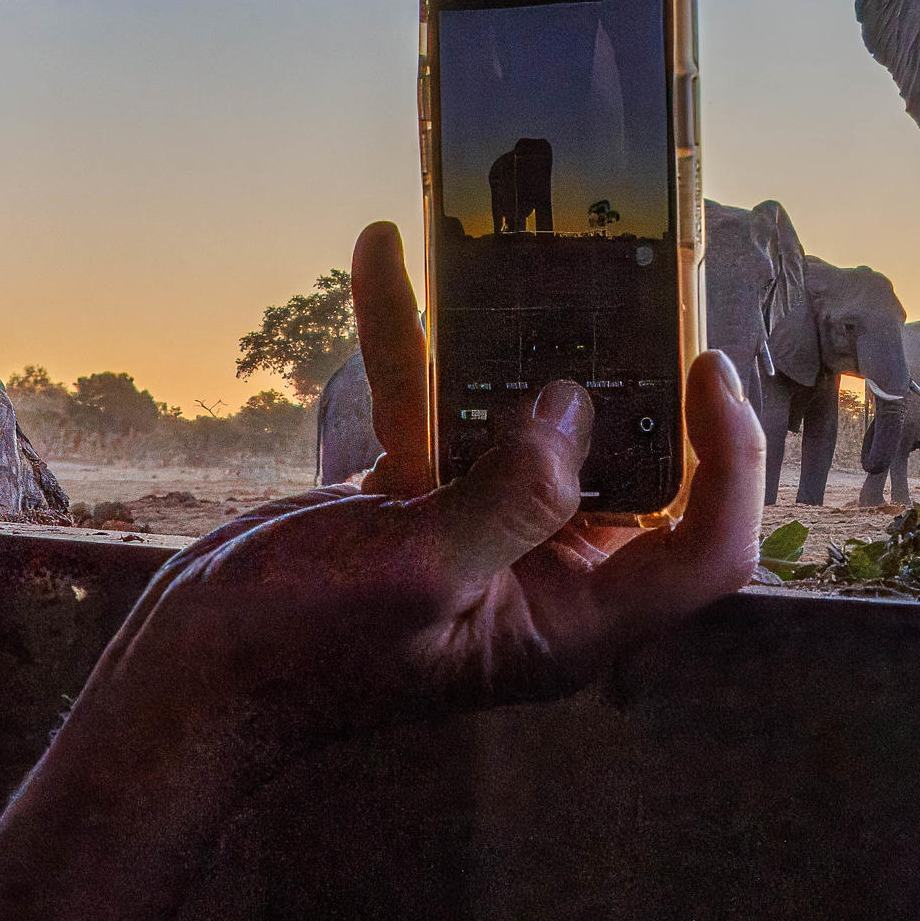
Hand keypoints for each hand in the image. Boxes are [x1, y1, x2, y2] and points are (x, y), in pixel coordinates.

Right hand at [93, 220, 763, 751]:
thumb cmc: (299, 654)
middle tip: (632, 279)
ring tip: (520, 246)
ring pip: (530, 418)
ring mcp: (480, 530)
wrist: (190, 674)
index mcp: (571, 621)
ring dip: (516, 335)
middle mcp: (542, 574)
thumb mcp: (417, 576)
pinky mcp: (417, 494)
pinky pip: (438, 404)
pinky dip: (416, 339)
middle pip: (631, 466)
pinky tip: (386, 257)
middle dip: (629, 370)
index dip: (728, 462)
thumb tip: (574, 411)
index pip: (704, 547)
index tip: (705, 369)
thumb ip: (510, 499)